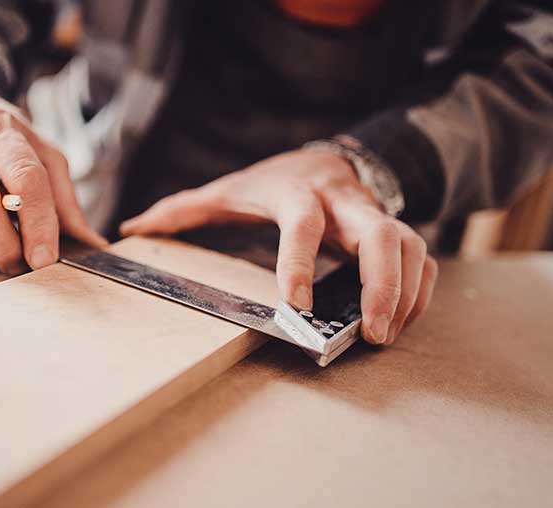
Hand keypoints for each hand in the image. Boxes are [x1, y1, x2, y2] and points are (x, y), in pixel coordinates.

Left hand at [120, 150, 437, 344]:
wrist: (326, 156)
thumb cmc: (271, 181)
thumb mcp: (226, 190)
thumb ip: (181, 210)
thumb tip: (131, 226)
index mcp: (297, 191)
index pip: (304, 226)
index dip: (301, 263)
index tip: (297, 304)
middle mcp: (343, 200)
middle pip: (377, 235)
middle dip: (380, 284)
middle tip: (370, 330)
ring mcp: (375, 212)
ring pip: (409, 245)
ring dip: (404, 292)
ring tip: (384, 334)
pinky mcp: (396, 227)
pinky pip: (421, 259)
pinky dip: (418, 291)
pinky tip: (401, 321)